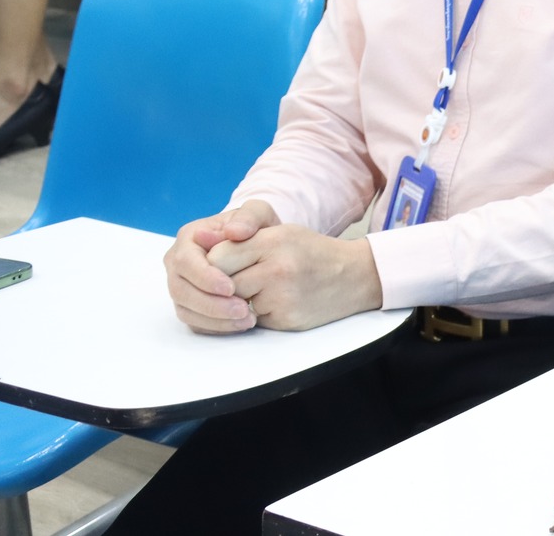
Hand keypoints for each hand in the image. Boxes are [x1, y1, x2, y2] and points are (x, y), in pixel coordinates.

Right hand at [164, 201, 279, 333]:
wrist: (257, 244)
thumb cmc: (254, 227)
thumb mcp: (258, 214)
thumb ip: (250, 217)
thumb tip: (233, 231)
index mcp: (189, 238)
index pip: (186, 262)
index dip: (205, 277)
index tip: (231, 288)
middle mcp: (178, 262)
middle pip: (181, 290)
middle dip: (211, 303)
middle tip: (242, 310)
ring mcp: (181, 284)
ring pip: (185, 309)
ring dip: (214, 319)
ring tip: (247, 320)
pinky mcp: (189, 303)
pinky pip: (193, 321)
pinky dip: (215, 326)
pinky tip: (239, 325)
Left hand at [201, 220, 382, 331]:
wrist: (354, 276)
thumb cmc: (311, 252)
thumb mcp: (280, 232)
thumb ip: (241, 237)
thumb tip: (199, 240)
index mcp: (273, 240)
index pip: (218, 256)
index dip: (214, 264)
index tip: (222, 265)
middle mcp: (277, 267)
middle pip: (222, 283)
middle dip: (223, 286)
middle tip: (237, 281)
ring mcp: (282, 296)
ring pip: (233, 305)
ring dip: (237, 302)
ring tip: (258, 291)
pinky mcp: (285, 319)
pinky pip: (251, 321)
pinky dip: (255, 315)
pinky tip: (274, 303)